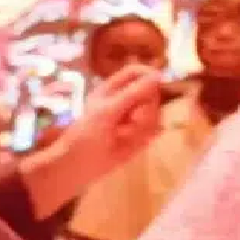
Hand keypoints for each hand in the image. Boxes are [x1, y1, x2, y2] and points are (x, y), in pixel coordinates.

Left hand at [54, 66, 169, 177]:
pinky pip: (154, 131)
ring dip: (143, 126)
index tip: (160, 84)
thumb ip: (133, 93)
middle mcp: (127, 101)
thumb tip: (158, 76)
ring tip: (123, 135)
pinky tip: (129, 145)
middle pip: (152, 93)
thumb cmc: (86, 134)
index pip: (137, 72)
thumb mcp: (108, 110)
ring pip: (156, 113)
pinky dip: (143, 138)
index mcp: (114, 89)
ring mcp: (135, 118)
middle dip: (147, 108)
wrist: (80, 166)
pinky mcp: (141, 136)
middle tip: (133, 119)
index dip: (149, 75)